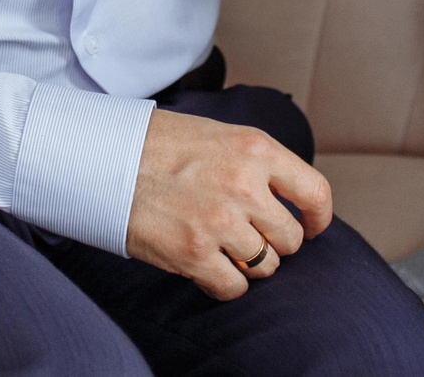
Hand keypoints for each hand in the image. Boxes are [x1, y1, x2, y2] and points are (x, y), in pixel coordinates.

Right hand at [126, 108, 333, 299]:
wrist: (105, 156)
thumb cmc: (160, 144)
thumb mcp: (220, 135)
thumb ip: (257, 164)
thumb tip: (288, 201)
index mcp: (256, 149)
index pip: (315, 193)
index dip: (318, 218)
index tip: (312, 228)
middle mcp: (244, 185)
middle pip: (290, 238)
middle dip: (274, 243)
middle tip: (249, 236)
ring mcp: (219, 221)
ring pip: (266, 266)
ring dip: (249, 264)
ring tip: (223, 249)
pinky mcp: (193, 253)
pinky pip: (233, 287)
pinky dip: (224, 283)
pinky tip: (207, 266)